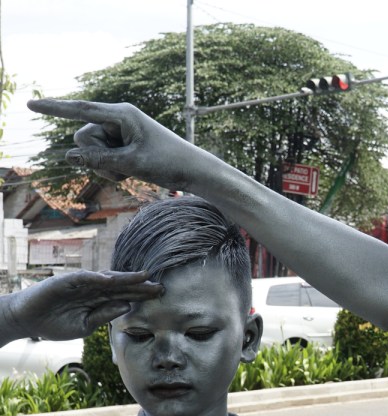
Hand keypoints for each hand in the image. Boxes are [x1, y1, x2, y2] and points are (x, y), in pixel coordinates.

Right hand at [1, 270, 162, 342]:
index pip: (125, 296)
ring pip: (107, 279)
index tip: (160, 296)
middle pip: (121, 286)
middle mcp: (93, 289)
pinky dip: (97, 278)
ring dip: (125, 278)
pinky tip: (112, 279)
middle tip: (161, 286)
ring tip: (143, 277)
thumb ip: (104, 316)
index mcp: (99, 300)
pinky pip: (84, 278)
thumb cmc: (55, 324)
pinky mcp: (65, 280)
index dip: (141, 296)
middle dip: (141, 286)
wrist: (27, 321)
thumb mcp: (85, 326)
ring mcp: (80, 283)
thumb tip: (127, 306)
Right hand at [26, 98, 207, 188]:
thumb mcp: (132, 164)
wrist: (192, 171)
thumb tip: (69, 157)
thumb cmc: (168, 162)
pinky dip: (112, 170)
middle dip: (96, 155)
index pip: (82, 110)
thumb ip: (99, 160)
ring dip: (105, 166)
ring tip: (130, 171)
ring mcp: (119, 134)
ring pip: (92, 151)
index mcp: (122, 114)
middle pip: (84, 136)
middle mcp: (118, 120)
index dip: (55, 109)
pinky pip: (102, 159)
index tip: (31, 105)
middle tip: (122, 166)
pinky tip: (130, 173)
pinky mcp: (122, 146)